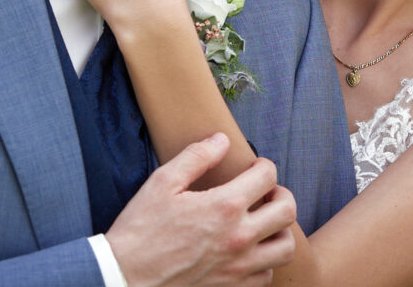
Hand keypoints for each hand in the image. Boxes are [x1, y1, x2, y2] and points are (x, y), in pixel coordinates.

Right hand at [106, 133, 296, 286]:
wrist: (125, 278)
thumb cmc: (141, 229)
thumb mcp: (163, 182)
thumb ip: (196, 157)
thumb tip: (222, 140)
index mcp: (224, 206)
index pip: (267, 176)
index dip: (264, 165)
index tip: (255, 166)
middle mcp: (239, 237)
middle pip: (288, 211)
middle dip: (281, 194)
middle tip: (267, 192)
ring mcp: (239, 267)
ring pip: (286, 247)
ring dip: (280, 230)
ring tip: (263, 222)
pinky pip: (267, 275)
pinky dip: (265, 261)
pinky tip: (248, 250)